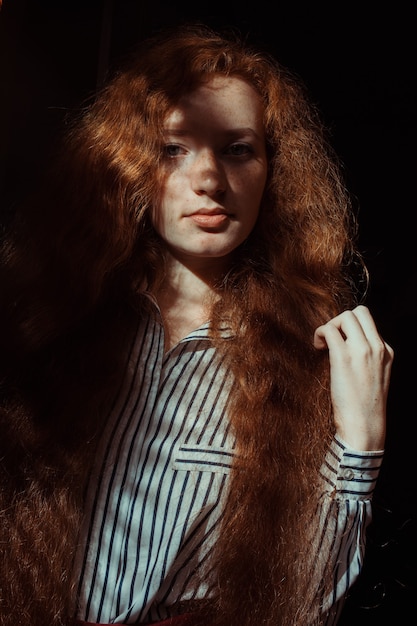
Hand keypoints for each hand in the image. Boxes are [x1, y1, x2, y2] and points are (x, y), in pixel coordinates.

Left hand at [313, 305, 393, 450]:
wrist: (364, 426)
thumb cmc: (363, 406)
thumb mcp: (374, 376)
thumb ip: (366, 358)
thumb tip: (343, 346)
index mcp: (386, 351)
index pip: (369, 323)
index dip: (351, 328)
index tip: (340, 343)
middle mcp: (377, 347)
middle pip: (359, 312)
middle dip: (341, 321)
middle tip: (331, 340)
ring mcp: (362, 351)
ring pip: (345, 316)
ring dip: (330, 325)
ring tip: (324, 344)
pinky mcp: (344, 357)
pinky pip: (330, 329)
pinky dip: (320, 333)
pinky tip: (318, 347)